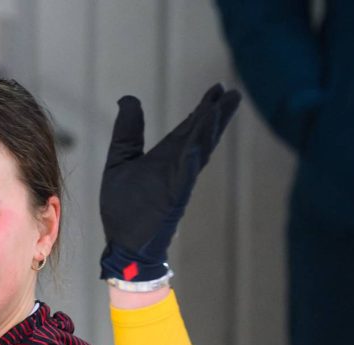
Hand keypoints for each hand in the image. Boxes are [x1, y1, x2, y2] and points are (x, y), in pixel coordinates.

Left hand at [100, 84, 240, 281]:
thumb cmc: (123, 208)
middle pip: (200, 136)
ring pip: (198, 151)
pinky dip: (193, 159)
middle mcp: (175, 167)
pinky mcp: (172, 198)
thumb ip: (128, 131)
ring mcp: (176, 182)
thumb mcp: (121, 160)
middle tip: (232, 93)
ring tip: (222, 107)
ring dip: (210, 130)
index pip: (188, 129)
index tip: (217, 89)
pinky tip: (200, 142)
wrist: (124, 246)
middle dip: (216, 114)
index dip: (203, 110)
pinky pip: (185, 176)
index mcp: (164, 158)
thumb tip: (129, 98)